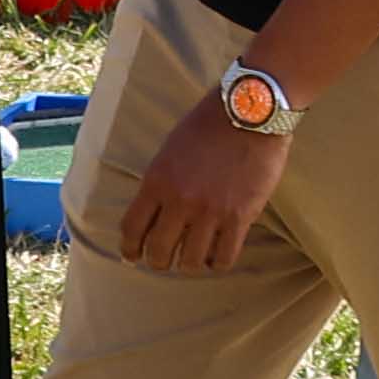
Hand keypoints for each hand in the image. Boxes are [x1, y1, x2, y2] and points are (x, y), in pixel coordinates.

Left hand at [118, 98, 287, 275]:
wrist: (249, 113)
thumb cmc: (207, 126)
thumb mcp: (169, 151)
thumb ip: (160, 183)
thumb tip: (153, 211)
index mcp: (157, 181)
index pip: (133, 227)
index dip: (130, 248)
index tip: (131, 256)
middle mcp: (179, 201)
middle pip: (159, 251)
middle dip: (157, 261)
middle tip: (162, 261)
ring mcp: (210, 212)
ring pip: (191, 261)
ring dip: (189, 265)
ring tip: (192, 260)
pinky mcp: (240, 218)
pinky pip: (224, 257)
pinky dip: (217, 263)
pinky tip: (216, 258)